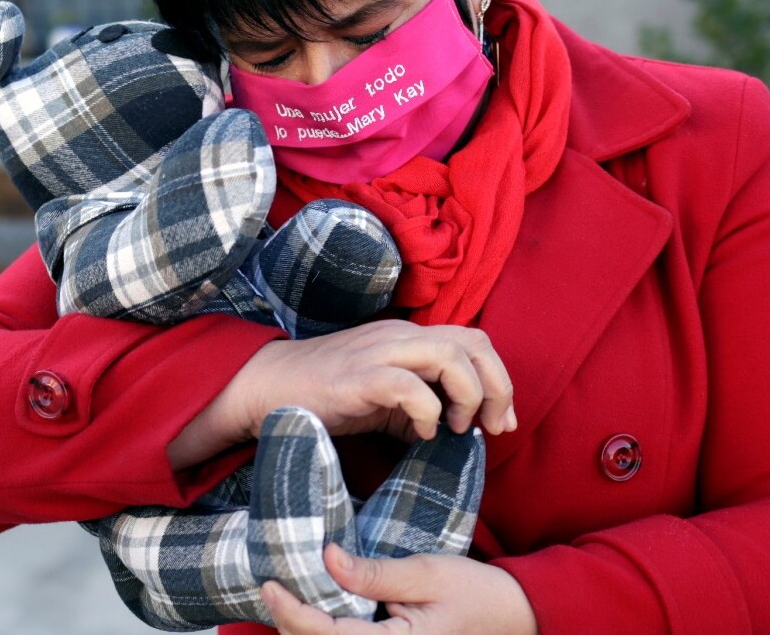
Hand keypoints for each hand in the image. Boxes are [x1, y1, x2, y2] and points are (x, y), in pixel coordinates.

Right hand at [237, 320, 515, 441]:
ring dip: (465, 395)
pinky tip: (421, 433)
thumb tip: (461, 429)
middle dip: (495, 388)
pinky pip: (407, 386)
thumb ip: (423, 403)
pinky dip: (426, 411)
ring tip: (454, 427)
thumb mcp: (386, 396)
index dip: (498, 379)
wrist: (270, 386)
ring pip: (448, 355)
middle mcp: (399, 336)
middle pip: (473, 342)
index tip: (499, 422)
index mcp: (410, 337)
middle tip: (490, 428)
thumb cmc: (328, 394)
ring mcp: (378, 353)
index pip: (474, 340)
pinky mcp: (357, 378)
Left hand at [260, 544, 538, 633]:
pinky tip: (313, 612)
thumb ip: (376, 573)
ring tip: (286, 597)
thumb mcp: (427, 573)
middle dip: (289, 624)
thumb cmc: (474, 592)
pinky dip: (324, 633)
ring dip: (304, 630)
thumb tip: (327, 558)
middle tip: (272, 588)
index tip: (269, 585)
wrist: (510, 616)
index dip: (292, 613)